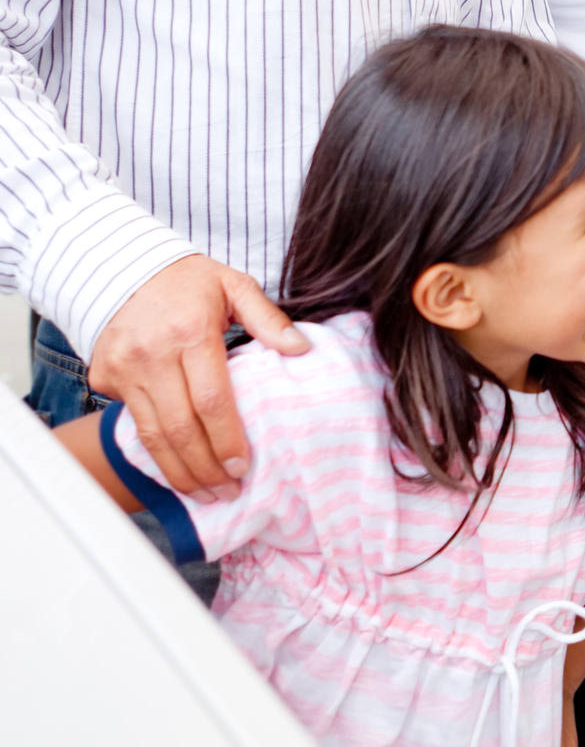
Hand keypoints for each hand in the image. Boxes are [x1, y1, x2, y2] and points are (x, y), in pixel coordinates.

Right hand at [86, 254, 308, 500]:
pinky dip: (154, 452)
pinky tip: (178, 469)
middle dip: (205, 468)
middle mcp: (152, 355)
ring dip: (179, 472)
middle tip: (228, 492)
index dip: (227, 439)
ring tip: (205, 494)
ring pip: (152, 436)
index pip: (211, 400)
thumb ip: (268, 319)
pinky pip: (133, 423)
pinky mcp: (104, 377)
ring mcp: (123, 369)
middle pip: (179, 428)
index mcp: (191, 332)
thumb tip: (303, 349)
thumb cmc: (188, 280)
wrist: (120, 267)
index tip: (243, 466)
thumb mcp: (234, 285)